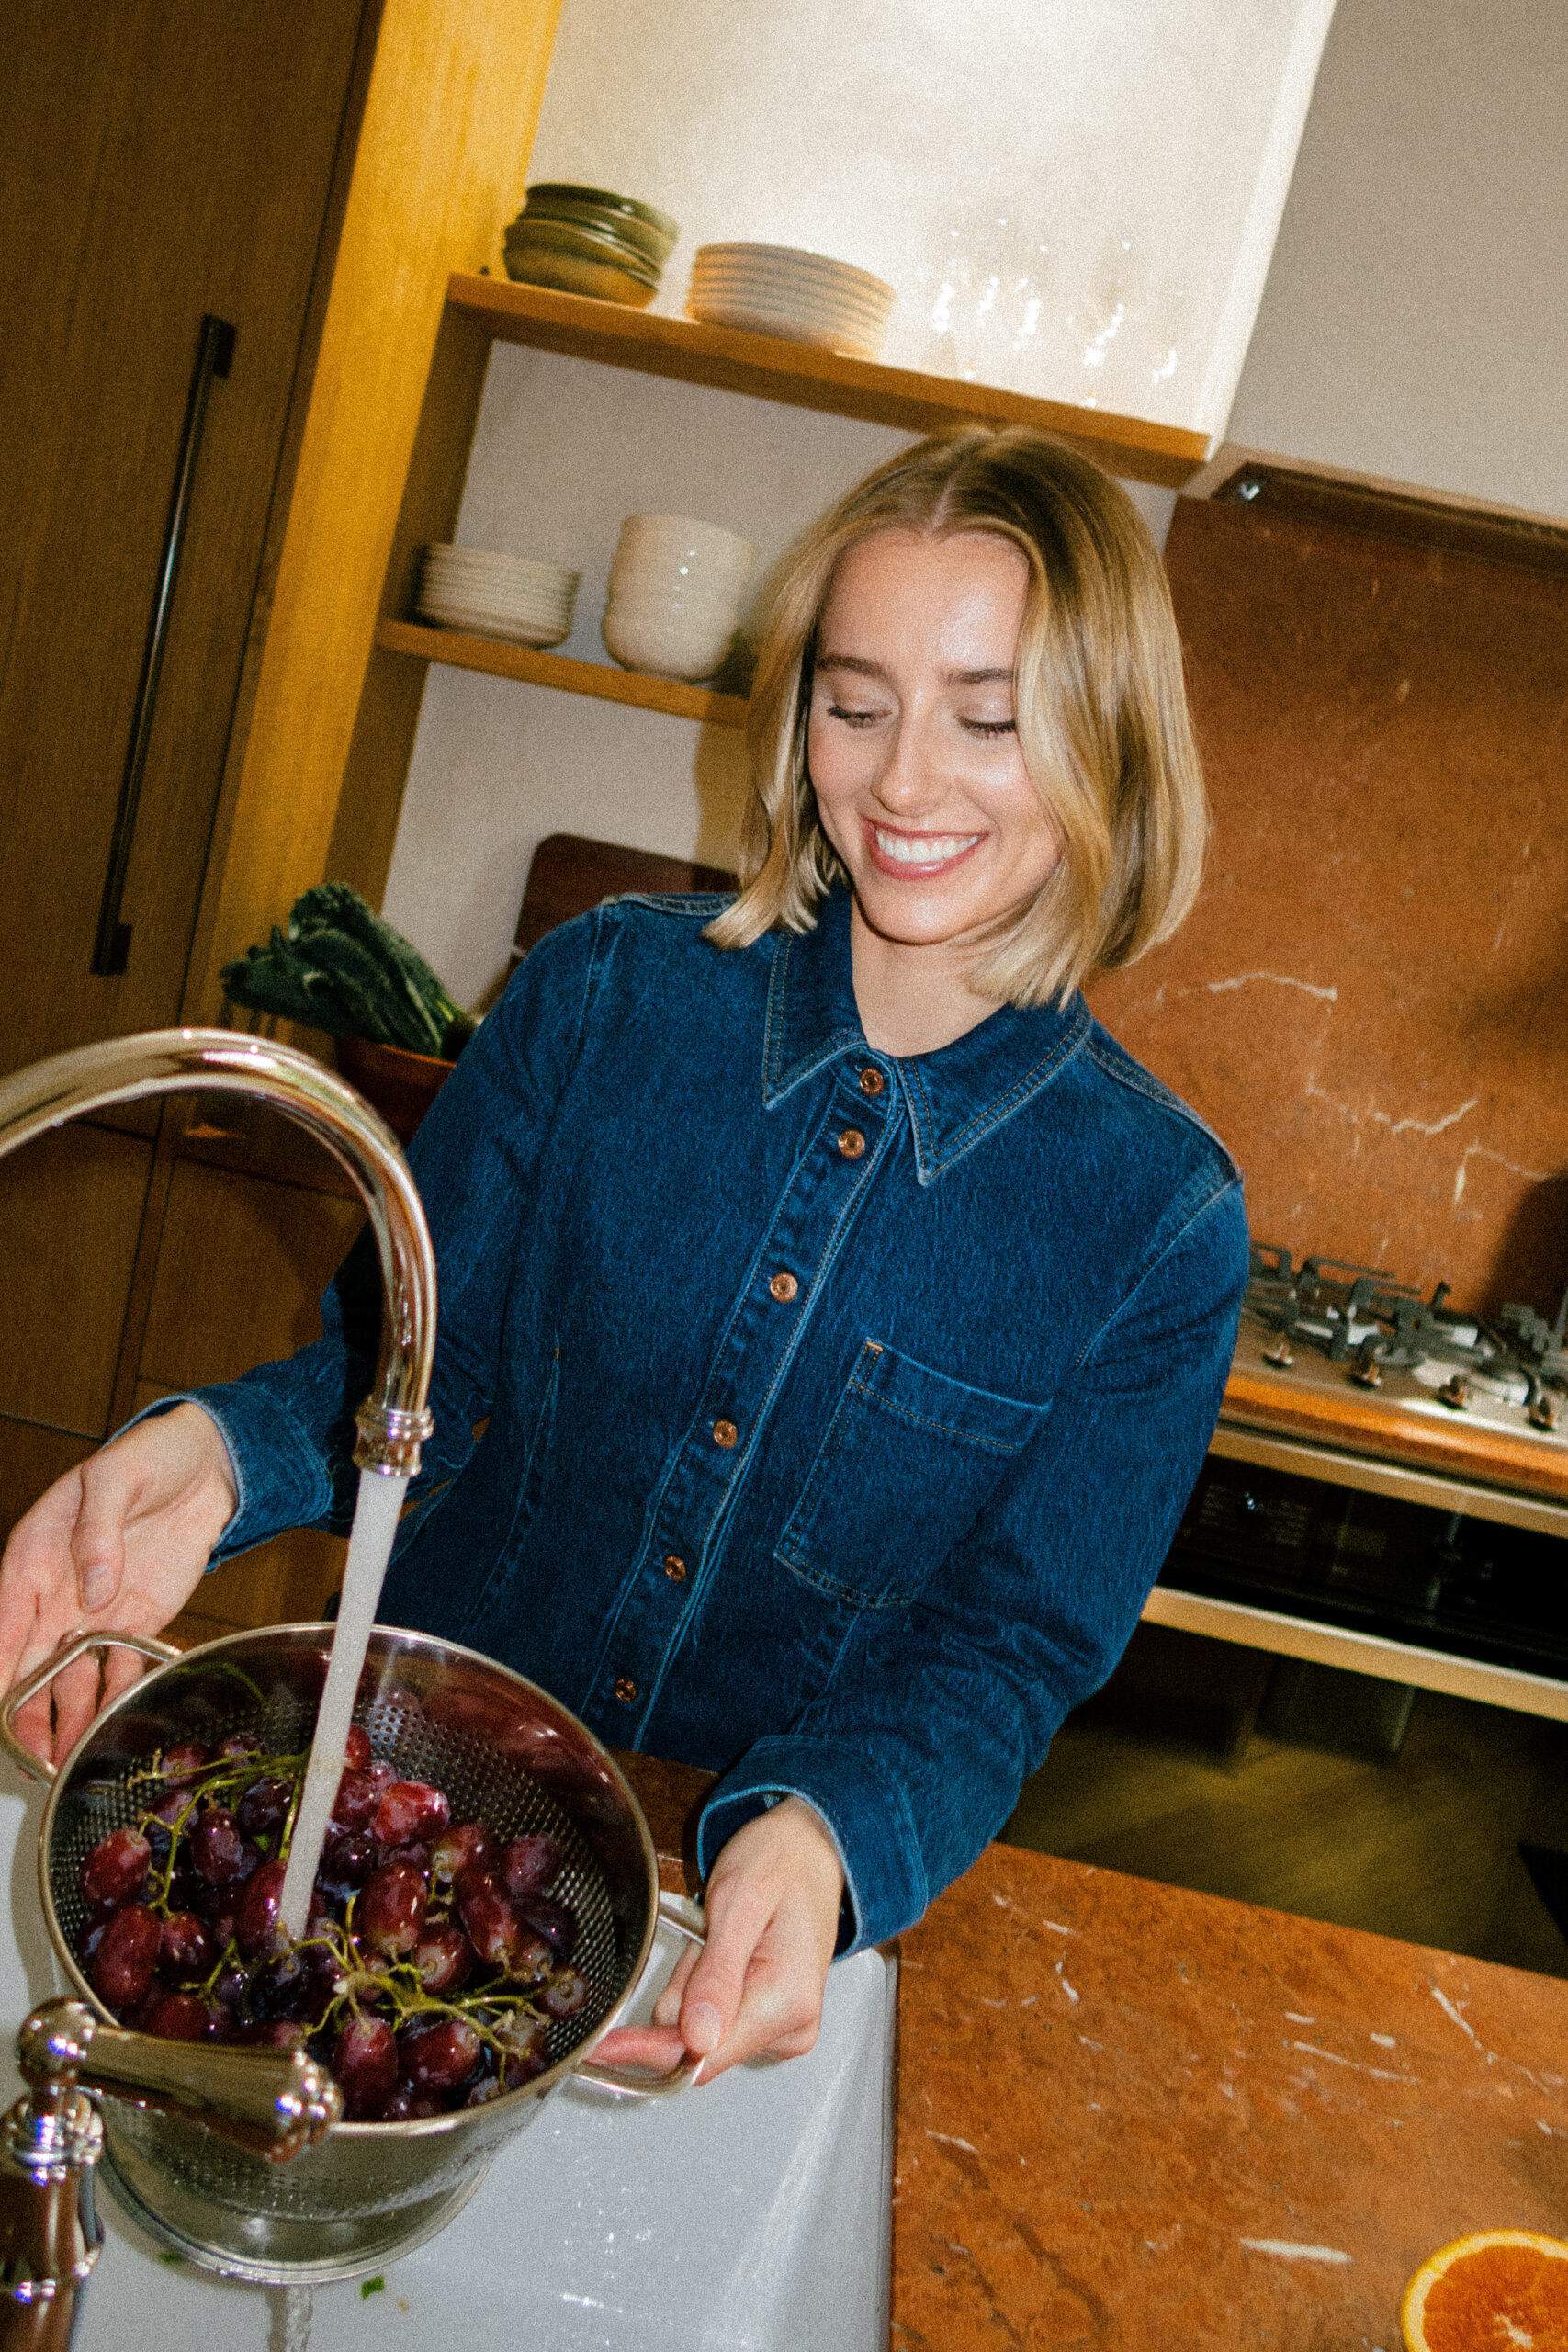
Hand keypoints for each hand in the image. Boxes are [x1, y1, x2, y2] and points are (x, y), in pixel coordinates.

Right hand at [0, 1404, 237, 1764]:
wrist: (206, 1466)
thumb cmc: (148, 1458)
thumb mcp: (116, 1477)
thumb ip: (97, 1530)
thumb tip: (91, 1590)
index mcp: (34, 1555)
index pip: (3, 1618)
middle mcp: (57, 1594)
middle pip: (29, 1663)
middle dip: (24, 1712)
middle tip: (30, 1757)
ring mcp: (94, 1613)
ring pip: (69, 1678)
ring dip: (66, 1719)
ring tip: (67, 1761)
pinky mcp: (134, 1622)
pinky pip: (119, 1668)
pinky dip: (115, 1698)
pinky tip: (111, 1729)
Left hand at [595, 1796, 843, 2085]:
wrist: (809, 1850)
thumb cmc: (780, 1862)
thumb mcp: (738, 1900)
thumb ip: (717, 1972)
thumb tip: (698, 2038)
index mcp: (787, 2001)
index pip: (704, 2054)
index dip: (649, 2050)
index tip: (605, 2048)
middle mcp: (791, 2028)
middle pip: (698, 2045)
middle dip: (682, 1992)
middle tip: (703, 1936)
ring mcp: (783, 2030)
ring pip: (700, 2032)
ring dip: (691, 1987)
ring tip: (718, 1937)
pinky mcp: (771, 2025)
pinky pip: (714, 2022)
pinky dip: (703, 1990)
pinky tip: (722, 1952)